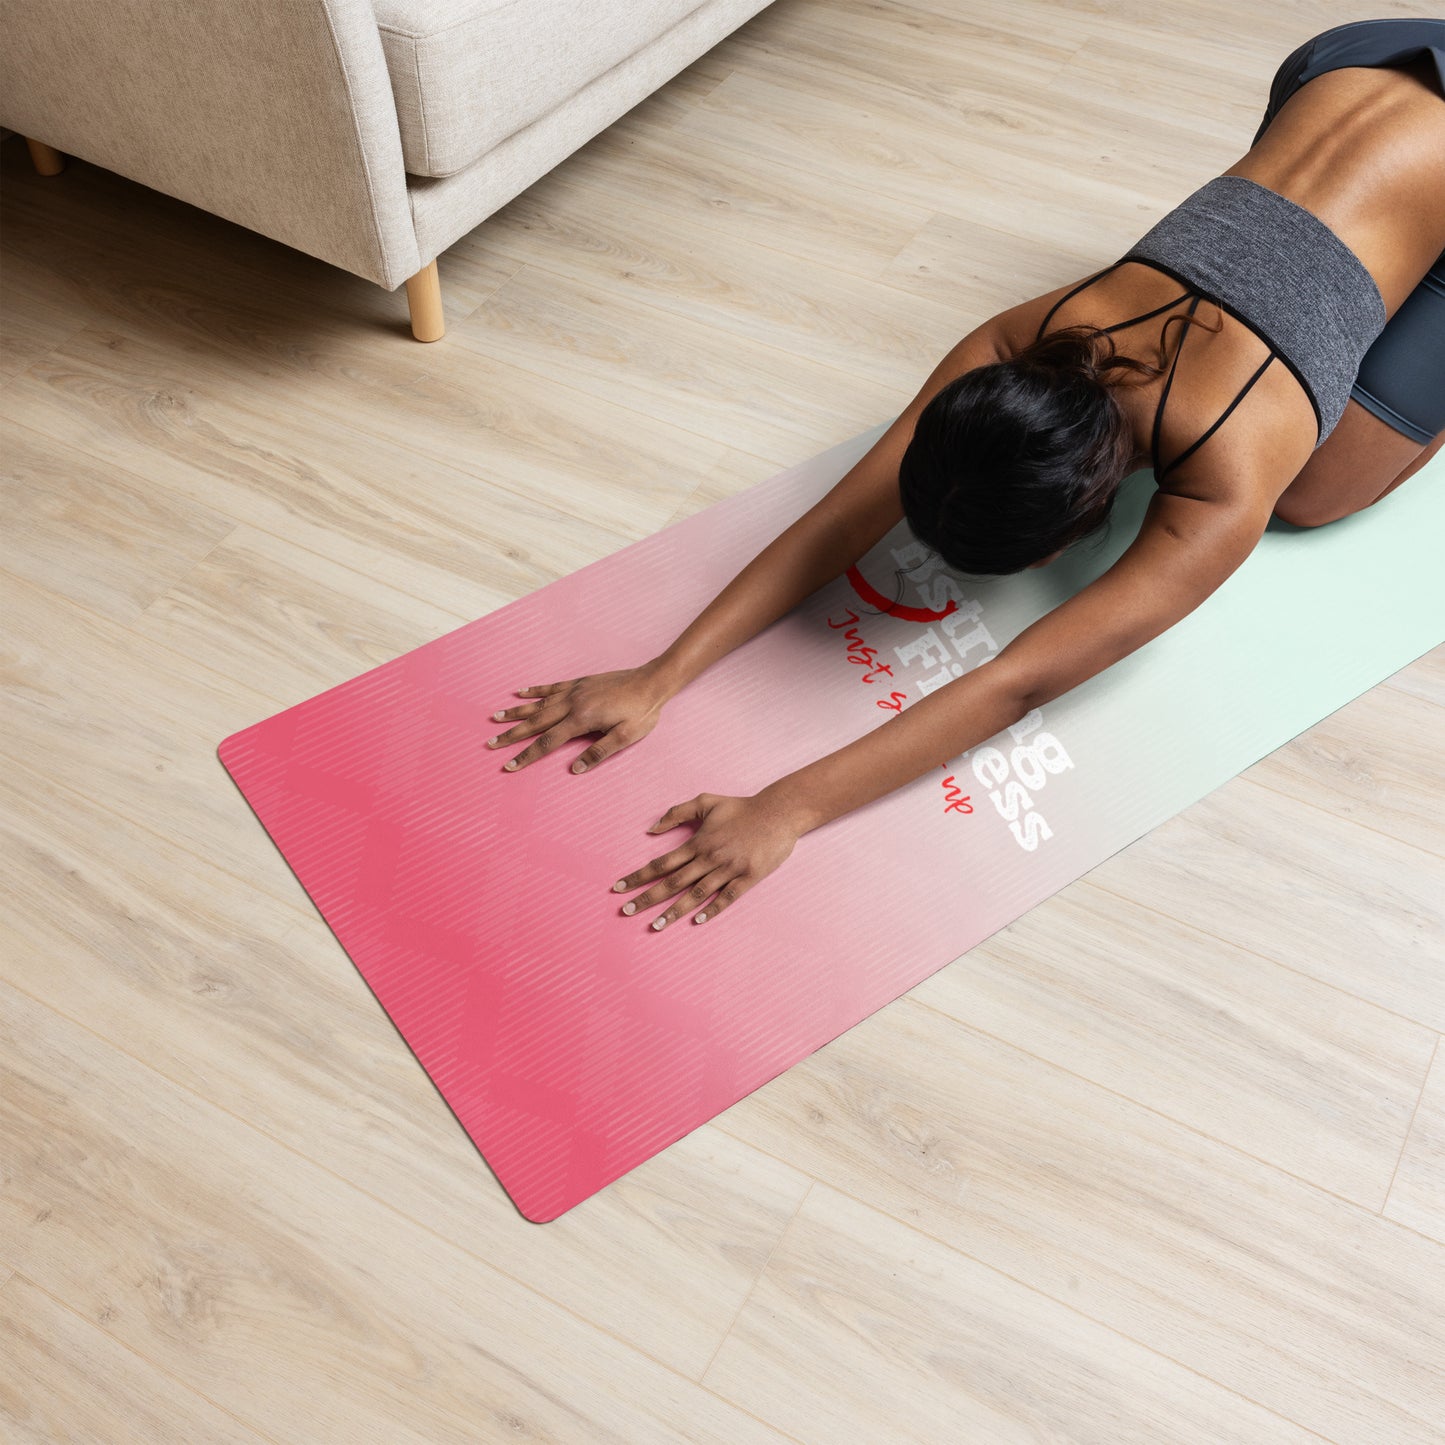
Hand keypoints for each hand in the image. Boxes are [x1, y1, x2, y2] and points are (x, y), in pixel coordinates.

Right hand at [488, 664, 673, 773]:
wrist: (652, 682)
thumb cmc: (642, 712)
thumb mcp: (626, 737)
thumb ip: (599, 752)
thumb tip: (575, 769)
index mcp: (583, 719)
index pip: (548, 742)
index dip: (527, 755)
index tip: (510, 765)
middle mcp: (573, 703)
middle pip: (536, 722)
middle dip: (512, 735)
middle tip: (491, 744)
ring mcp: (575, 690)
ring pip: (539, 704)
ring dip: (517, 712)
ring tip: (496, 718)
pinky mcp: (580, 683)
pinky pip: (551, 687)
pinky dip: (534, 691)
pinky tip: (520, 693)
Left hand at [611, 789, 804, 930]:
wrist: (779, 812)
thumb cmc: (741, 807)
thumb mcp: (706, 802)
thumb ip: (677, 813)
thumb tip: (652, 829)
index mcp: (698, 842)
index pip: (661, 863)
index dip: (639, 876)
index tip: (619, 888)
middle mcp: (709, 858)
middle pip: (673, 882)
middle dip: (647, 898)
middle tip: (626, 911)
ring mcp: (729, 869)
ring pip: (696, 894)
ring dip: (674, 911)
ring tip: (655, 925)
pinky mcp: (748, 877)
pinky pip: (727, 897)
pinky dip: (712, 909)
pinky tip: (697, 921)